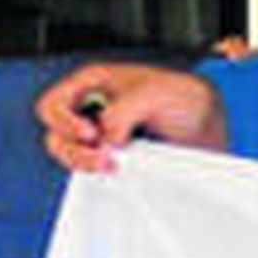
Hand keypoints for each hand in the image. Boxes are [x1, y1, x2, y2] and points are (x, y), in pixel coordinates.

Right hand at [35, 61, 228, 172]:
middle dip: (75, 150)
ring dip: (86, 164)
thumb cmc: (184, 98)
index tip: (91, 133)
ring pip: (70, 157)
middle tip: (104, 156)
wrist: (205, 126)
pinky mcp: (111, 158)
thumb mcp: (156, 93)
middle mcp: (92, 110)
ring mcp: (100, 136)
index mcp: (93, 84)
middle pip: (56, 136)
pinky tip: (119, 169)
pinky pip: (91, 170)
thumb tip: (106, 136)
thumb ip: (124, 111)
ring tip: (113, 164)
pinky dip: (100, 173)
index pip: (52, 105)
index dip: (64, 121)